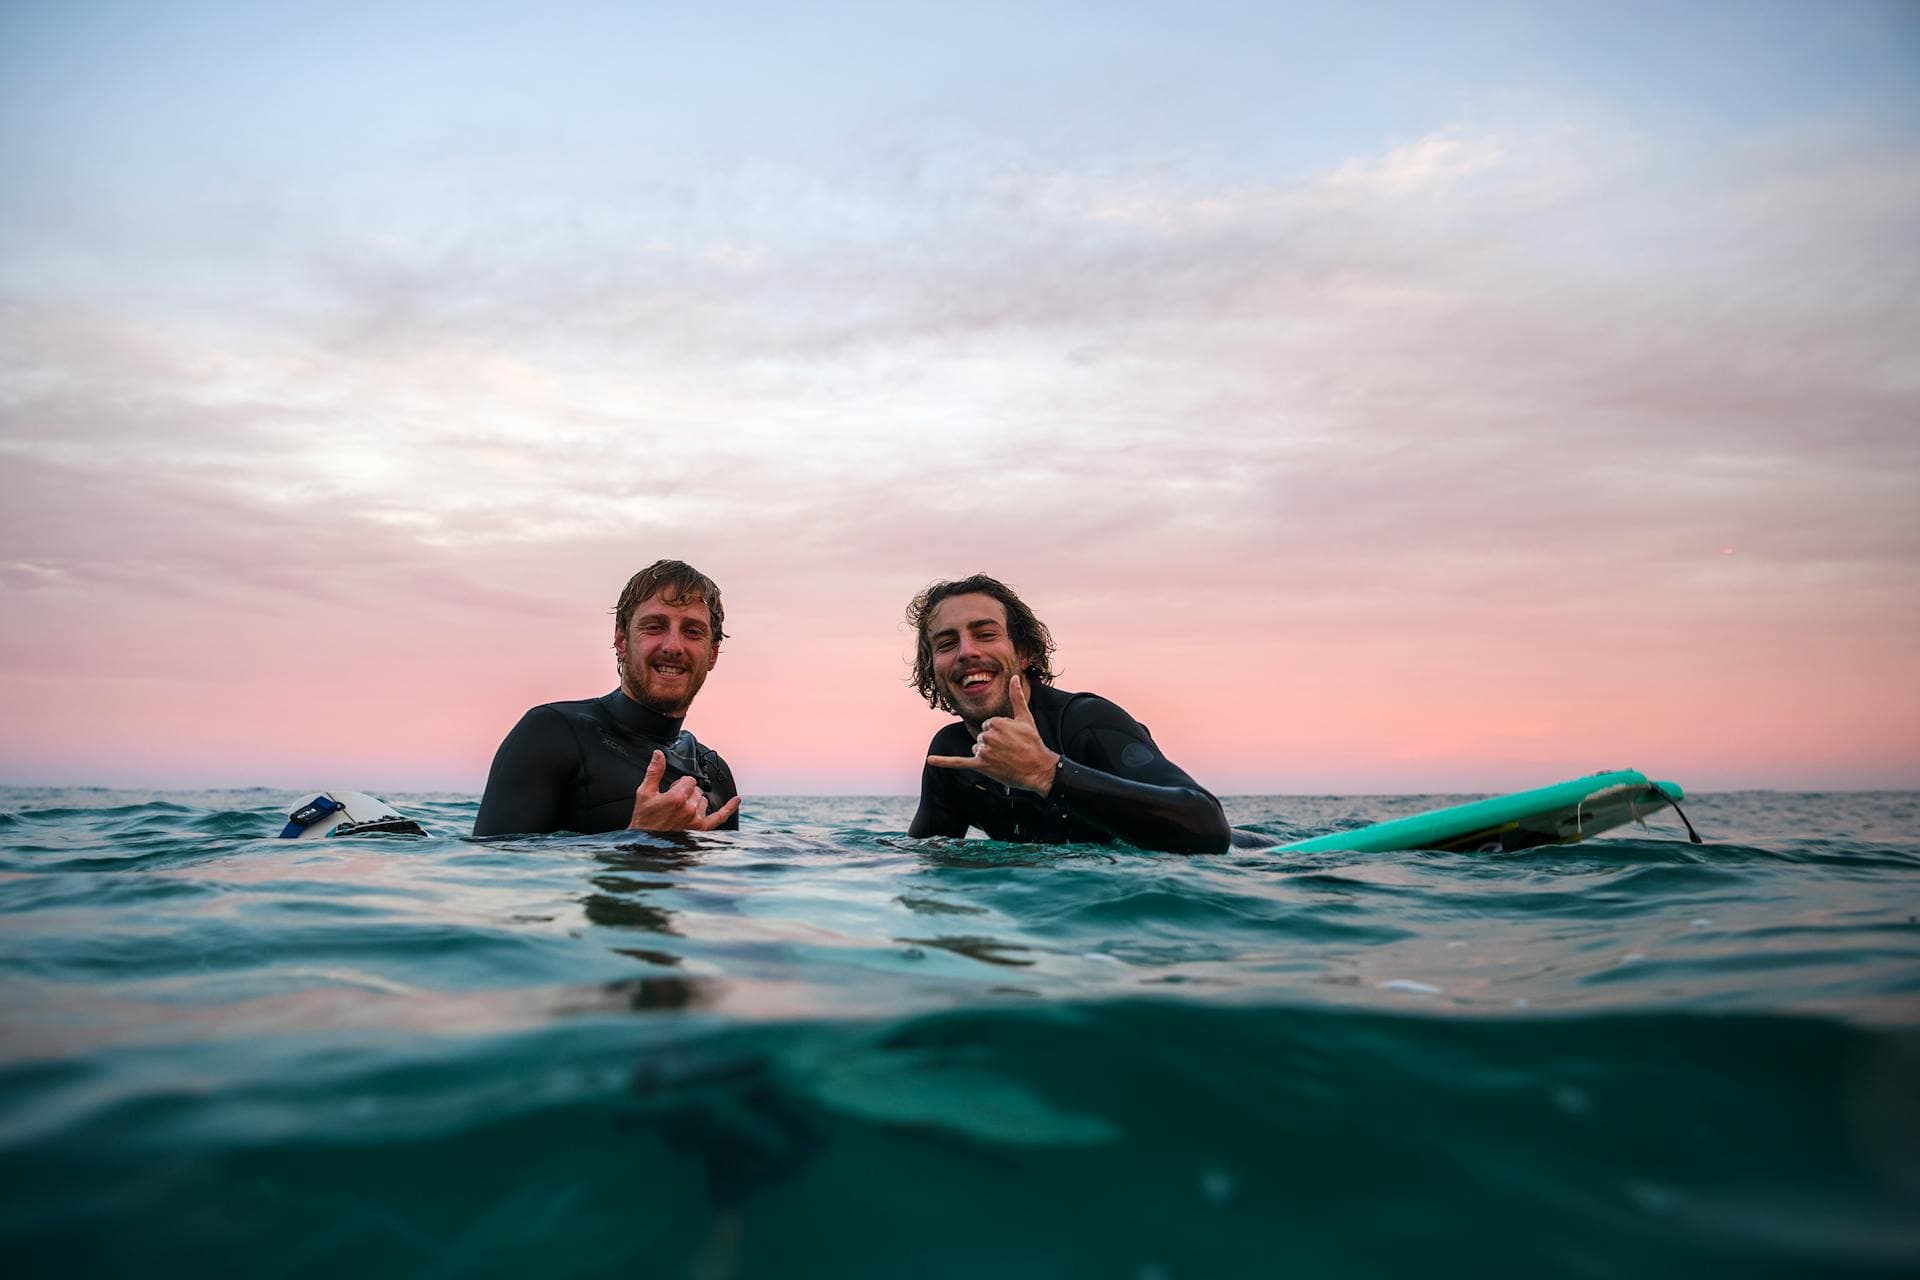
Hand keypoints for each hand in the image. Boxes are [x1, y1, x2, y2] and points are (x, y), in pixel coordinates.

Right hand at [628, 751, 741, 830]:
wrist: (645, 840)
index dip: (680, 783)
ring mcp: (696, 820)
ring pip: (704, 801)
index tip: (671, 790)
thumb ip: (654, 772)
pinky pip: (719, 817)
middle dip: (687, 792)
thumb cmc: (644, 818)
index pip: (689, 780)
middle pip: (697, 790)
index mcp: (676, 798)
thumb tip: (659, 754)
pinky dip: (729, 808)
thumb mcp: (645, 793)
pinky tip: (736, 800)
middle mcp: (689, 809)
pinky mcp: (701, 829)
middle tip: (673, 802)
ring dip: (696, 802)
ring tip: (681, 810)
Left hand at [927, 674, 1060, 793]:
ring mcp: (984, 751)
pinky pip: (959, 762)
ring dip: (987, 754)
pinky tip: (930, 760)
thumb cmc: (1033, 742)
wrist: (1038, 768)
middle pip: (981, 737)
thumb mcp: (1025, 717)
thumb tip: (1014, 677)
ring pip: (977, 748)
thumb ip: (1016, 696)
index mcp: (995, 722)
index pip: (988, 725)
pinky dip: (944, 762)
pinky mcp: (981, 765)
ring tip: (1004, 759)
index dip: (1000, 732)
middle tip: (1010, 750)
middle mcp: (988, 736)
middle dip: (993, 743)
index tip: (1012, 738)